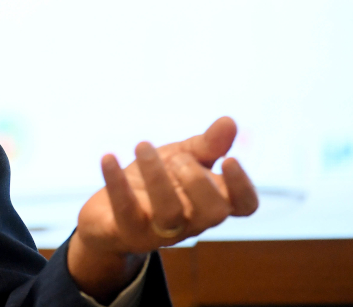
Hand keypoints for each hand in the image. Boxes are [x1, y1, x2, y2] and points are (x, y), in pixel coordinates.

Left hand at [68, 117, 258, 300]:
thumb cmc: (155, 183)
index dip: (243, 187)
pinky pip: (125, 213)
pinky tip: (109, 157)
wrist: (108, 217)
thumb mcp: (181, 158)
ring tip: (142, 145)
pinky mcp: (127, 232)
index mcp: (209, 202)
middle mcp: (190, 221)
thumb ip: (206, 145)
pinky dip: (117, 184)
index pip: (244, 205)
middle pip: (213, 213)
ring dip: (157, 177)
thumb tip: (229, 121)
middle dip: (199, 180)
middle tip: (177, 158)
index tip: (230, 159)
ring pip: (169, 214)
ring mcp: (160, 232)